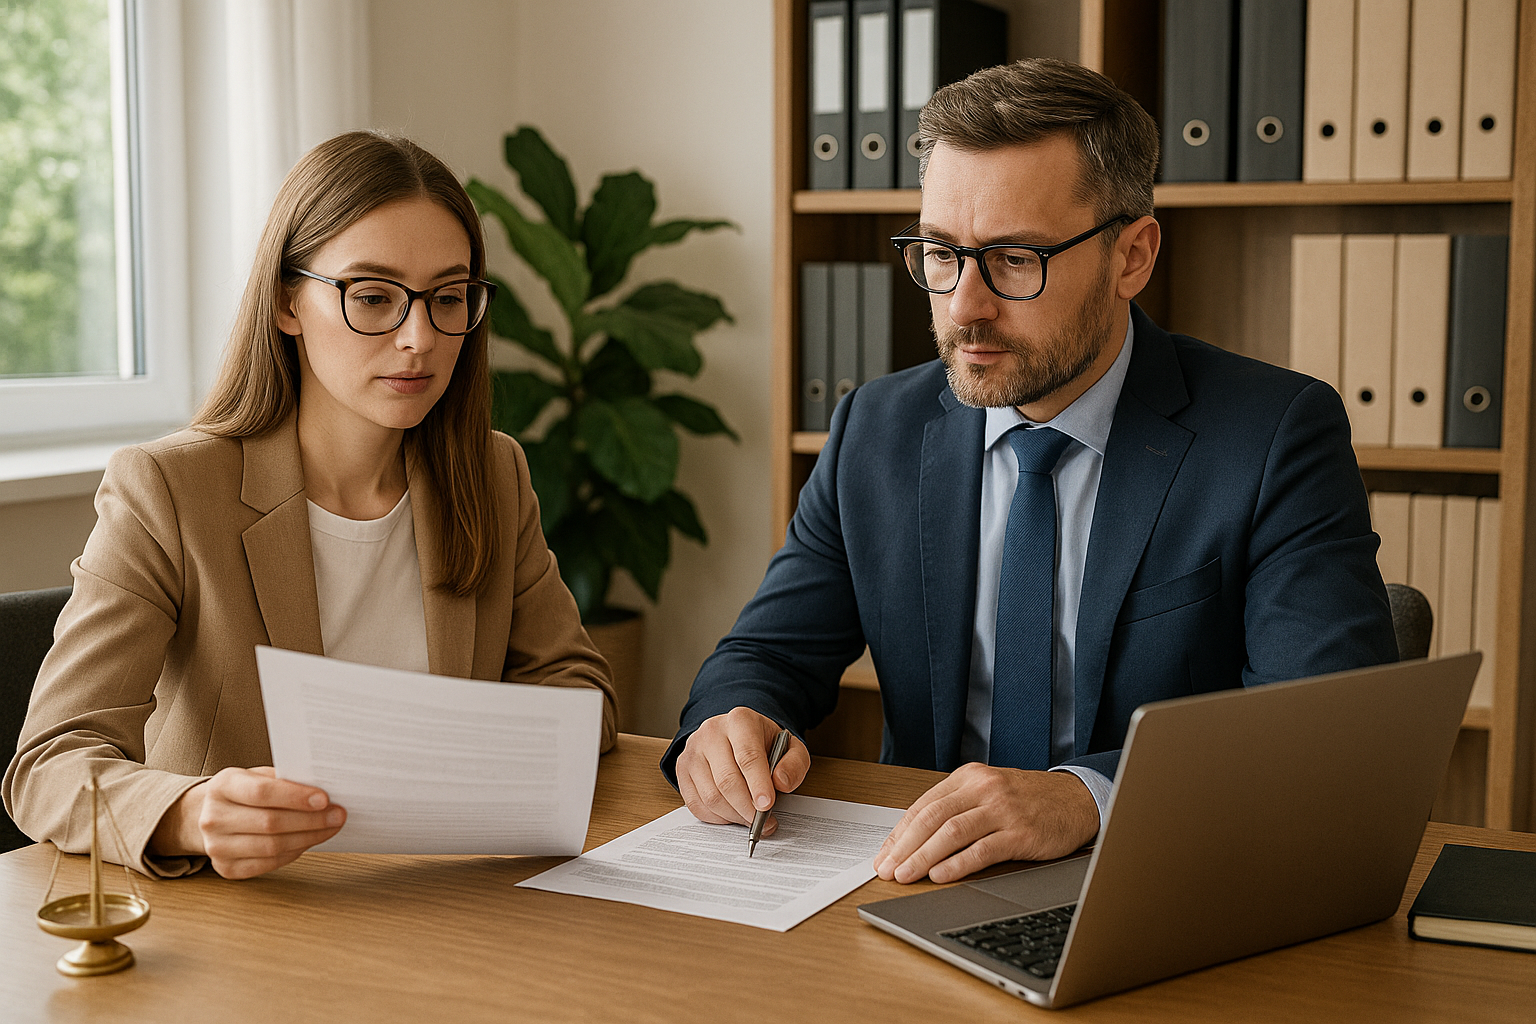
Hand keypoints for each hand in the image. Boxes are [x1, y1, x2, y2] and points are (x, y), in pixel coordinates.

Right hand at [150, 766, 345, 878]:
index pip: (261, 793)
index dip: (295, 797)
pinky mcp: (226, 868)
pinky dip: (294, 852)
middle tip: (338, 815)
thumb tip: (324, 791)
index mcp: (222, 786)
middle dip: (311, 820)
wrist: (211, 815)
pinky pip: (268, 864)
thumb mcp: (258, 775)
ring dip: (308, 838)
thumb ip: (285, 780)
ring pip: (272, 846)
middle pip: (270, 823)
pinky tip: (309, 841)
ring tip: (330, 828)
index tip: (324, 798)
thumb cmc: (244, 792)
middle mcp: (213, 817)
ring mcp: (216, 846)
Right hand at [676, 707, 810, 834]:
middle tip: (763, 821)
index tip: (767, 806)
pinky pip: (696, 804)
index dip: (758, 785)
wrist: (737, 735)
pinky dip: (717, 817)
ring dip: (734, 815)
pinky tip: (732, 814)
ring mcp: (693, 751)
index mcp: (740, 721)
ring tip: (750, 818)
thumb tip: (781, 782)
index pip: (748, 756)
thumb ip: (794, 764)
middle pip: (727, 780)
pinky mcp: (682, 769)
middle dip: (747, 808)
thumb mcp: (790, 747)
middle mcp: (712, 732)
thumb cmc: (763, 743)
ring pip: (711, 796)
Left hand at [874, 764, 1097, 883]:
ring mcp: (1002, 809)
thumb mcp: (988, 792)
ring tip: (905, 876)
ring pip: (951, 833)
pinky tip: (940, 876)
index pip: (923, 806)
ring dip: (923, 857)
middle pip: (931, 818)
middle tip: (886, 870)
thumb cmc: (1028, 800)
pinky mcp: (1020, 832)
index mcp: (968, 777)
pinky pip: (982, 850)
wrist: (1076, 799)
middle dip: (904, 847)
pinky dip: (957, 864)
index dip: (898, 833)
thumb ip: (955, 808)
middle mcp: (983, 789)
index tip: (883, 855)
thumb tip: (914, 841)